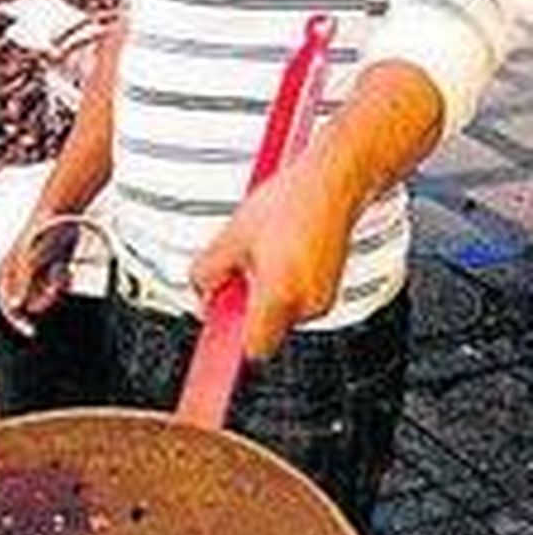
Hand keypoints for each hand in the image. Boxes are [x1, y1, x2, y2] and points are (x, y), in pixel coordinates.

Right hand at [0, 213, 79, 336]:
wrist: (60, 212)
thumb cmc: (40, 234)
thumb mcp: (29, 260)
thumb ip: (22, 284)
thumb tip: (16, 306)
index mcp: (7, 272)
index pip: (6, 304)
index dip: (16, 320)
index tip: (30, 332)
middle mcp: (19, 274)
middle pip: (29, 301)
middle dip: (44, 299)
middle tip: (55, 287)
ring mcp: (36, 271)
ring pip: (45, 294)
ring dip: (55, 289)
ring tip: (63, 272)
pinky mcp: (51, 268)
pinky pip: (56, 285)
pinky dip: (62, 281)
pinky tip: (67, 271)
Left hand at [189, 152, 359, 360]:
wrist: (332, 186)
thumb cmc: (286, 206)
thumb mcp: (231, 237)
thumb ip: (208, 273)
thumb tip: (201, 295)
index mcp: (280, 295)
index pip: (253, 349)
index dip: (231, 343)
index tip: (215, 342)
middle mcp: (307, 304)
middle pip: (264, 331)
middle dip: (243, 310)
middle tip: (234, 273)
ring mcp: (323, 299)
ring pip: (279, 316)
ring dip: (263, 295)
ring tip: (262, 252)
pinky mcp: (330, 290)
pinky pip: (295, 302)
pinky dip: (281, 286)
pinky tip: (279, 252)